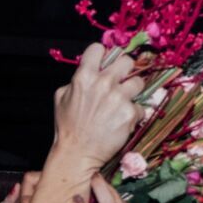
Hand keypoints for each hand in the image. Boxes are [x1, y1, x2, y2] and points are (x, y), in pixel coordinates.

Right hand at [51, 43, 146, 175]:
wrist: (77, 153)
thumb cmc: (67, 127)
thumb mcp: (61, 97)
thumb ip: (75, 80)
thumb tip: (86, 71)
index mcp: (85, 76)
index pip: (98, 49)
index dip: (103, 55)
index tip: (105, 63)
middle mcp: (104, 83)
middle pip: (127, 60)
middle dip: (125, 70)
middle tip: (122, 80)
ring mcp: (119, 98)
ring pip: (139, 82)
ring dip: (133, 91)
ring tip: (125, 101)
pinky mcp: (130, 114)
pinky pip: (140, 107)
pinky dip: (133, 114)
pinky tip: (123, 121)